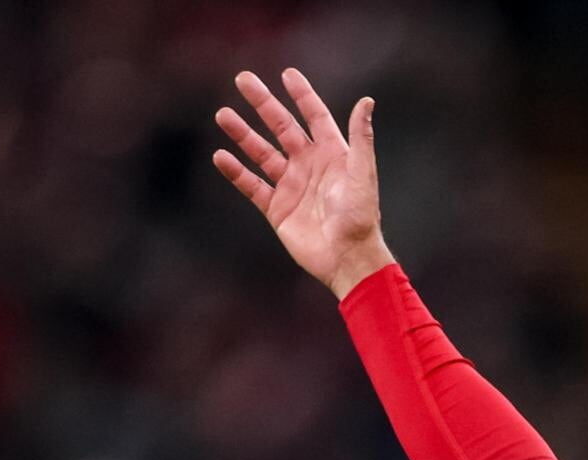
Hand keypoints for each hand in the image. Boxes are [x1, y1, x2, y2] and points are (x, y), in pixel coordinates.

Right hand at [213, 68, 393, 298]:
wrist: (347, 258)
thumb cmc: (360, 217)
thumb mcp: (361, 174)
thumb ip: (360, 138)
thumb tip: (366, 101)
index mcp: (332, 154)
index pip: (314, 117)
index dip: (302, 95)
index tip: (286, 74)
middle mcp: (309, 166)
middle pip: (281, 127)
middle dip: (263, 104)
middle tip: (243, 79)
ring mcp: (291, 186)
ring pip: (261, 153)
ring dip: (243, 134)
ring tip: (223, 115)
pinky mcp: (277, 208)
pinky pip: (252, 186)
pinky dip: (236, 172)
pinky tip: (221, 156)